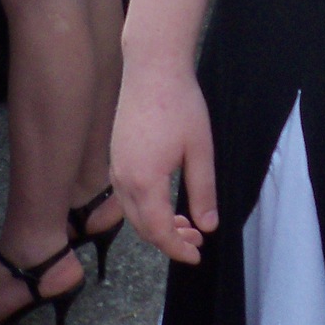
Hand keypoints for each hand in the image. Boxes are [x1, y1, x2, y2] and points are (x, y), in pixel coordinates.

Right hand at [111, 58, 217, 264]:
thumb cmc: (180, 104)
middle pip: (143, 228)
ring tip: (185, 224)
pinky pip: (127, 197)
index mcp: (144, 182)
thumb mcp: (200, 149)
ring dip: (157, 225)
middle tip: (197, 240)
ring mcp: (116, 169)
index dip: (177, 249)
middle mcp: (123, 181)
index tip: (197, 256)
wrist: (152, 68)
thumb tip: (208, 226)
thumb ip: (203, 191)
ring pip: (133, 214)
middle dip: (169, 240)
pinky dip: (146, 208)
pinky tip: (165, 202)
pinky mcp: (116, 158)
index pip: (159, 232)